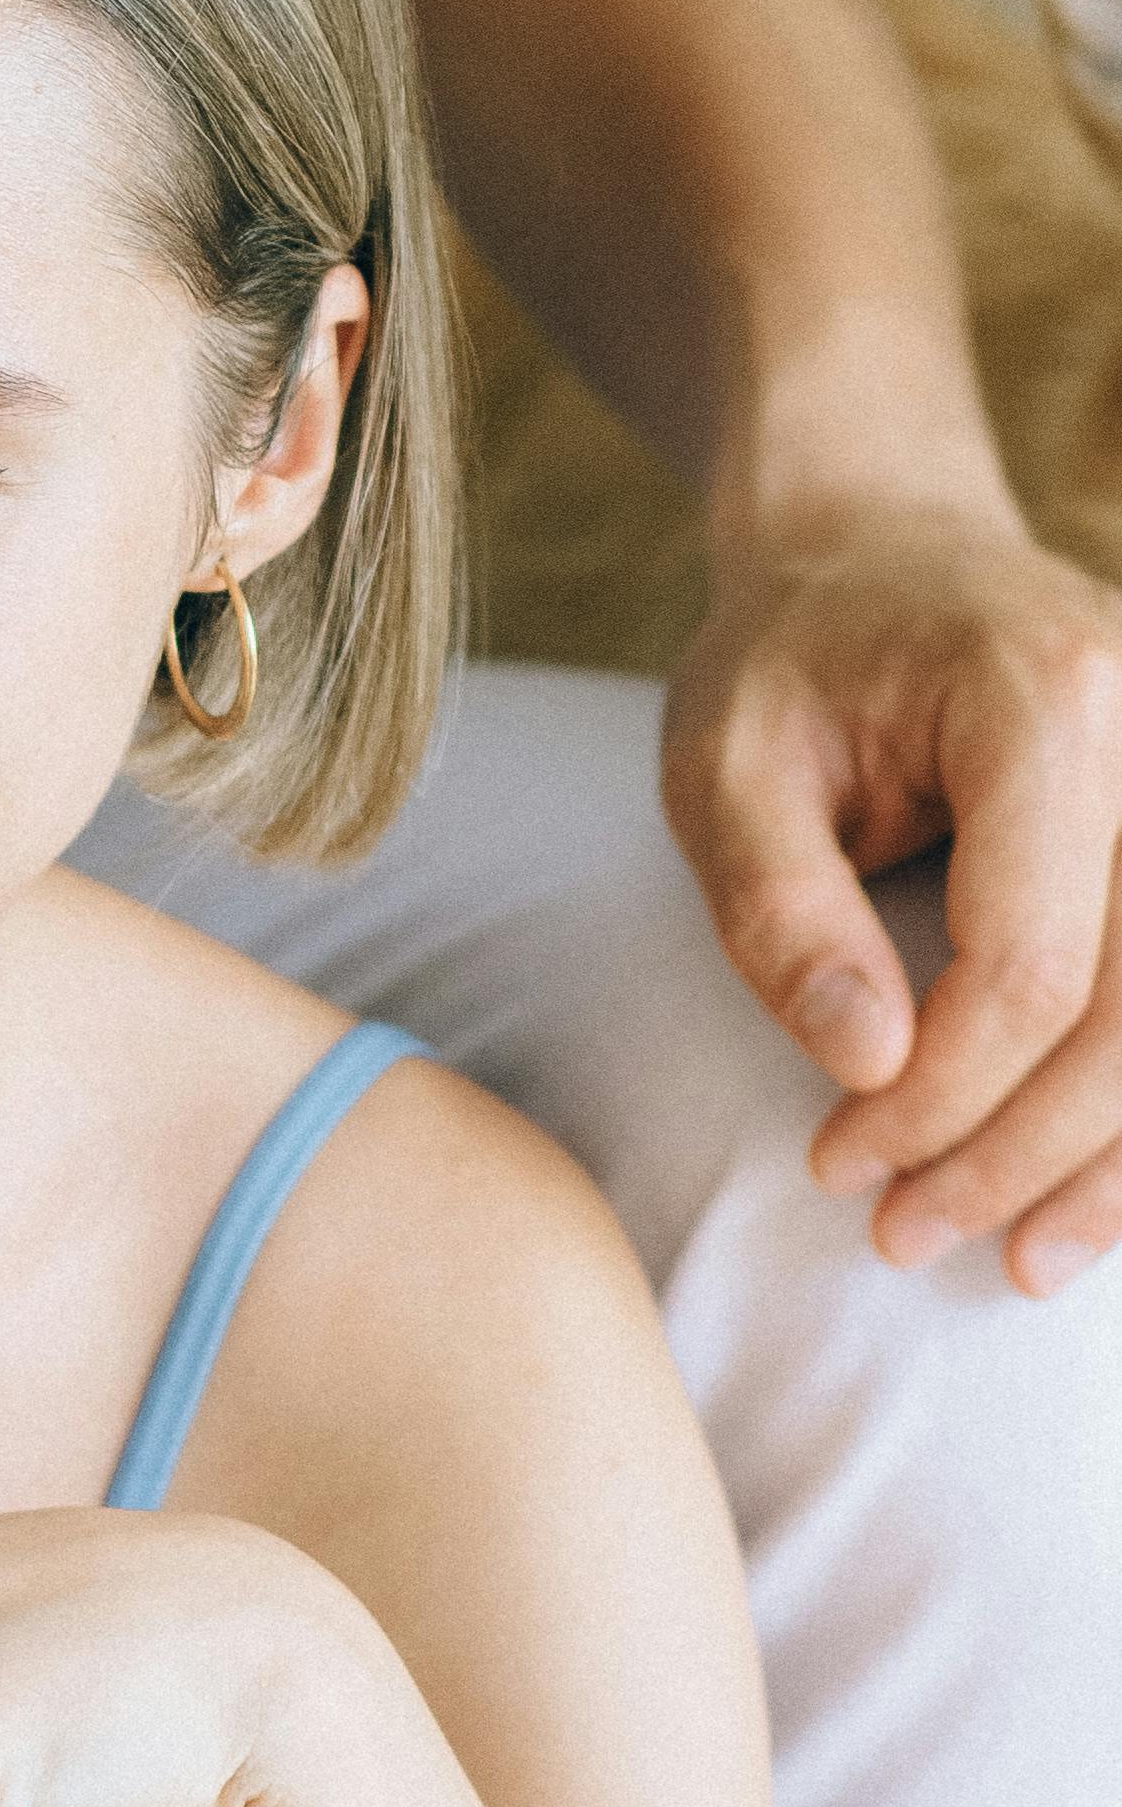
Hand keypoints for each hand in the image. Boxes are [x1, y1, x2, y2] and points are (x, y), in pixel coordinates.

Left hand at [664, 503, 1121, 1286]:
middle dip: (1025, 1147)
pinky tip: (1090, 1193)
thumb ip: (781, 910)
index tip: (840, 1163)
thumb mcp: (723, 765)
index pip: (1030, 958)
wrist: (883, 546)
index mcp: (1048, 699)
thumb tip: (870, 1066)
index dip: (943, 1094)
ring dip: (1113, 1158)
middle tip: (907, 1234)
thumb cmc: (788, 657)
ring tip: (1018, 1260)